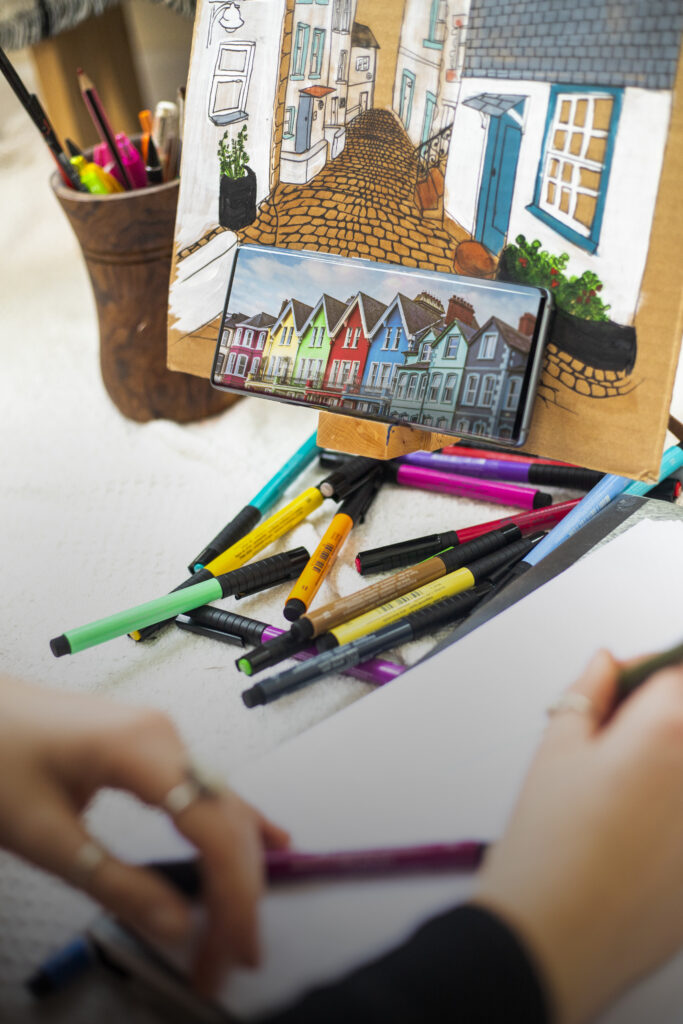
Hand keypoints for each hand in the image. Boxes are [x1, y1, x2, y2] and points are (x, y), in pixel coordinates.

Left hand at [0, 675, 288, 993]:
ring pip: (224, 808)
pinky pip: (207, 790)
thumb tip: (176, 923)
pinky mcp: (153, 748)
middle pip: (229, 822)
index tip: (226, 952)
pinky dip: (235, 826)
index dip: (231, 898)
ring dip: (236, 869)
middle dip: (238, 894)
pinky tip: (267, 840)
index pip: (215, 831)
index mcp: (143, 749)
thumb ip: (115, 883)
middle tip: (232, 958)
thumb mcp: (45, 834)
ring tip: (238, 927)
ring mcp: (163, 738)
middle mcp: (166, 736)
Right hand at [473, 650, 682, 1023]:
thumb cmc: (547, 850)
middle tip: (625, 736)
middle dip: (662, 719)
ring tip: (628, 790)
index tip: (628, 682)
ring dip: (669, 764)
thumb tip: (604, 665)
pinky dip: (670, 809)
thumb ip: (587, 693)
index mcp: (668, 729)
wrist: (553, 936)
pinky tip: (637, 831)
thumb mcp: (554, 750)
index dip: (649, 671)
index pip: (676, 669)